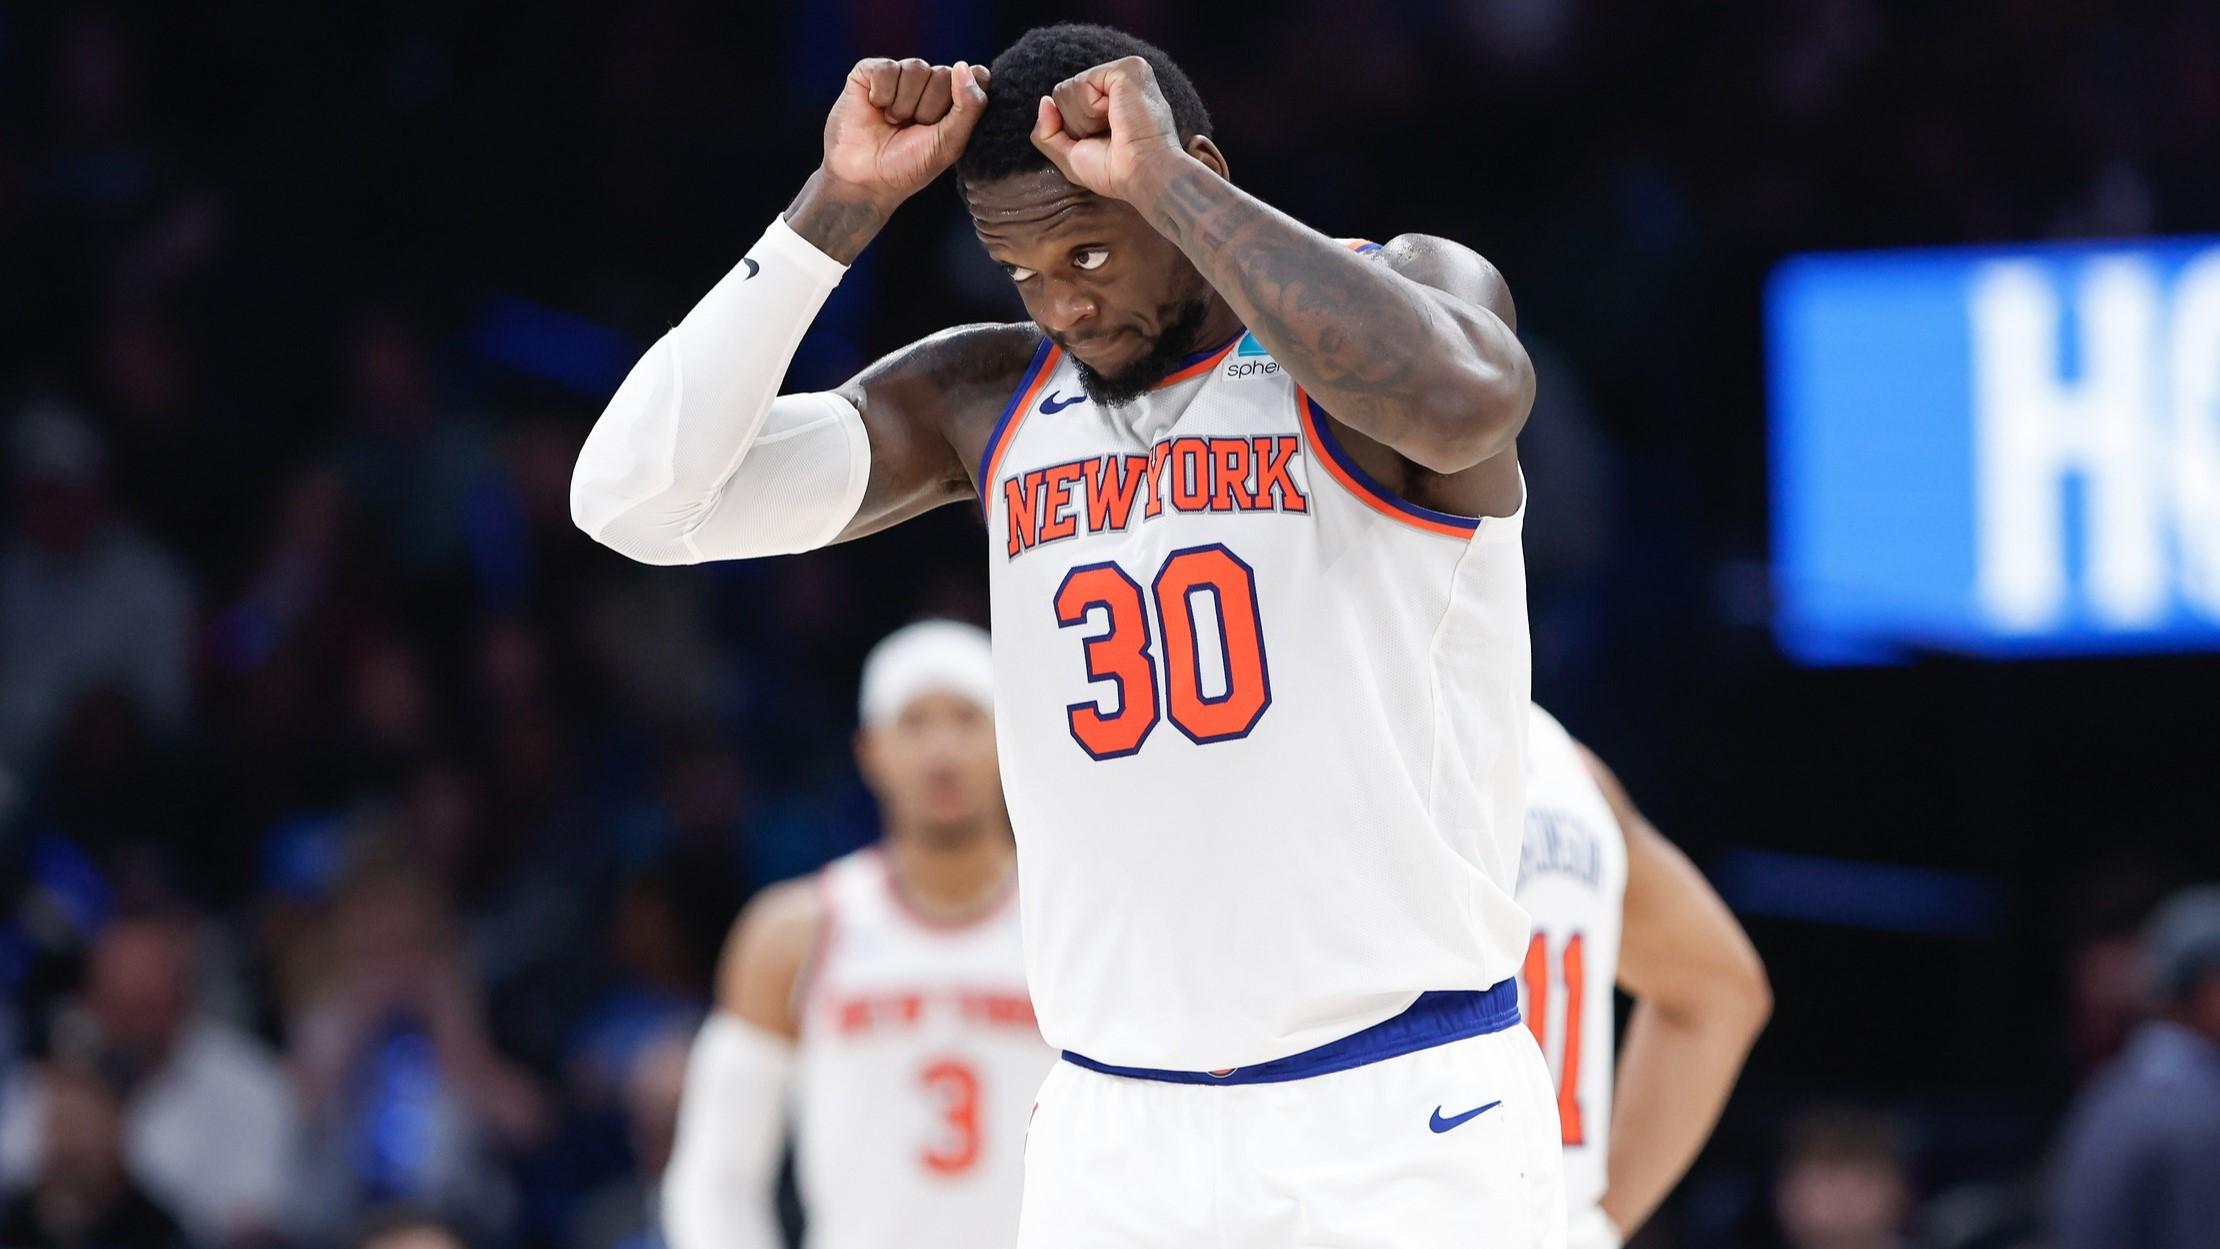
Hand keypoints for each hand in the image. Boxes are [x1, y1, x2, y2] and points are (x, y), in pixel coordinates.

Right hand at [819, 57, 990, 210]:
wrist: (864, 179)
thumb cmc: (909, 165)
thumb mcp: (950, 143)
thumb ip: (970, 107)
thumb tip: (963, 66)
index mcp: (953, 99)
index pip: (976, 76)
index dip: (962, 99)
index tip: (944, 127)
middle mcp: (929, 82)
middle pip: (944, 74)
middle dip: (929, 109)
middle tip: (912, 129)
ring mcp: (900, 74)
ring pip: (916, 68)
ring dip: (904, 104)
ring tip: (893, 122)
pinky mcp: (870, 71)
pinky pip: (887, 68)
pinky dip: (882, 94)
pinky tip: (875, 107)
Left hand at [1029, 56, 1185, 198]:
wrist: (1145, 176)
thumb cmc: (1117, 172)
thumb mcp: (1071, 157)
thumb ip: (1048, 132)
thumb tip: (1044, 101)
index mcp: (1113, 95)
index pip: (1067, 100)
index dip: (1074, 129)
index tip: (1104, 142)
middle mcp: (1121, 78)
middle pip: (1063, 92)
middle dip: (1076, 124)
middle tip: (1110, 136)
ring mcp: (1126, 70)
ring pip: (1067, 89)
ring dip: (1084, 120)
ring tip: (1115, 128)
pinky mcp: (1127, 69)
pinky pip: (1081, 84)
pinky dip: (1091, 110)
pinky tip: (1116, 118)